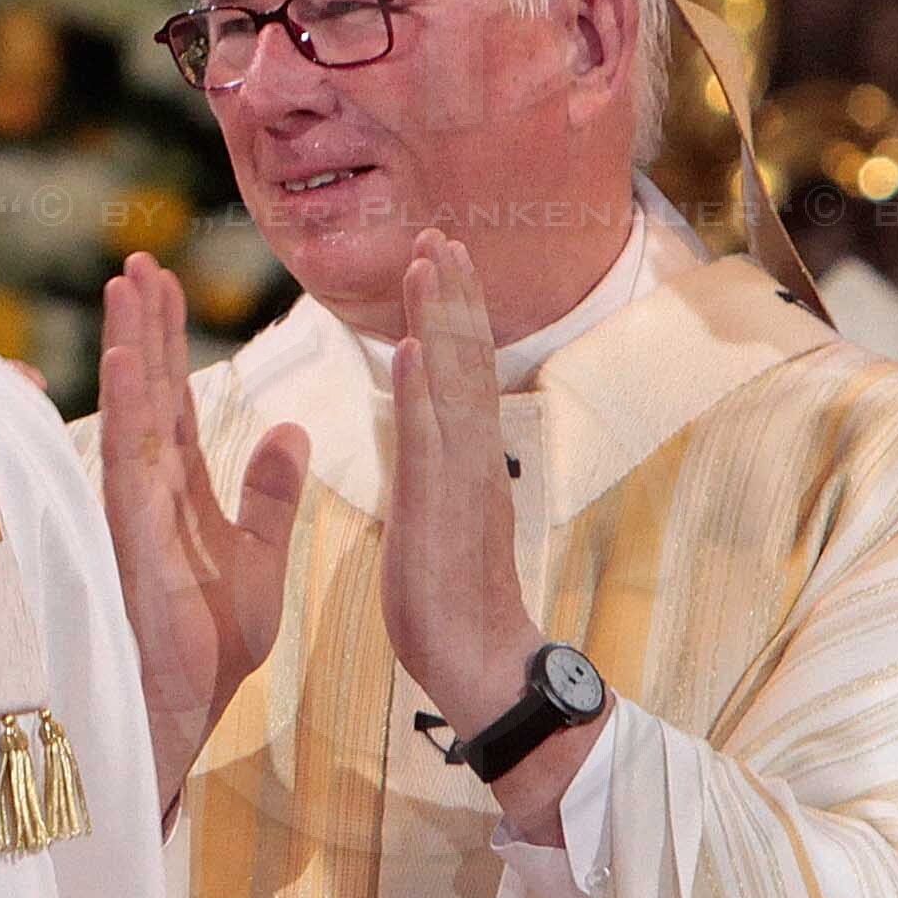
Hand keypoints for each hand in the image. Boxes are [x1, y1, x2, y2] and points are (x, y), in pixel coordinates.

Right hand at [95, 257, 306, 806]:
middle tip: (140, 260)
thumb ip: (269, 492)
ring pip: (131, 411)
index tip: (164, 280)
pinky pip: (127, 460)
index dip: (168, 337)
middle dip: (144, 324)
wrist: (189, 705)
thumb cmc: (211, 642)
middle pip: (147, 389)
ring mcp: (132, 508)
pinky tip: (128, 361)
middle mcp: (147, 488)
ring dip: (129, 347)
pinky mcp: (131, 535)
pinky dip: (126, 408)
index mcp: (178, 489)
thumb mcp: (260, 553)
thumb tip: (288, 429)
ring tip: (127, 286)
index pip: (172, 397)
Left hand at [380, 233, 582, 828]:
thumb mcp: (434, 515)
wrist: (478, 665)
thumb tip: (420, 428)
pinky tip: (418, 349)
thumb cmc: (450, 601)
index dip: (453, 312)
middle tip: (441, 231)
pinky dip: (426, 394)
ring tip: (433, 261)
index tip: (440, 256)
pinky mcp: (438, 513)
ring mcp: (459, 482)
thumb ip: (430, 467)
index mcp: (464, 461)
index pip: (460, 371)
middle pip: (467, 360)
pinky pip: (430, 443)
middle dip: (454, 295)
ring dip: (445, 319)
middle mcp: (470, 459)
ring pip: (454, 385)